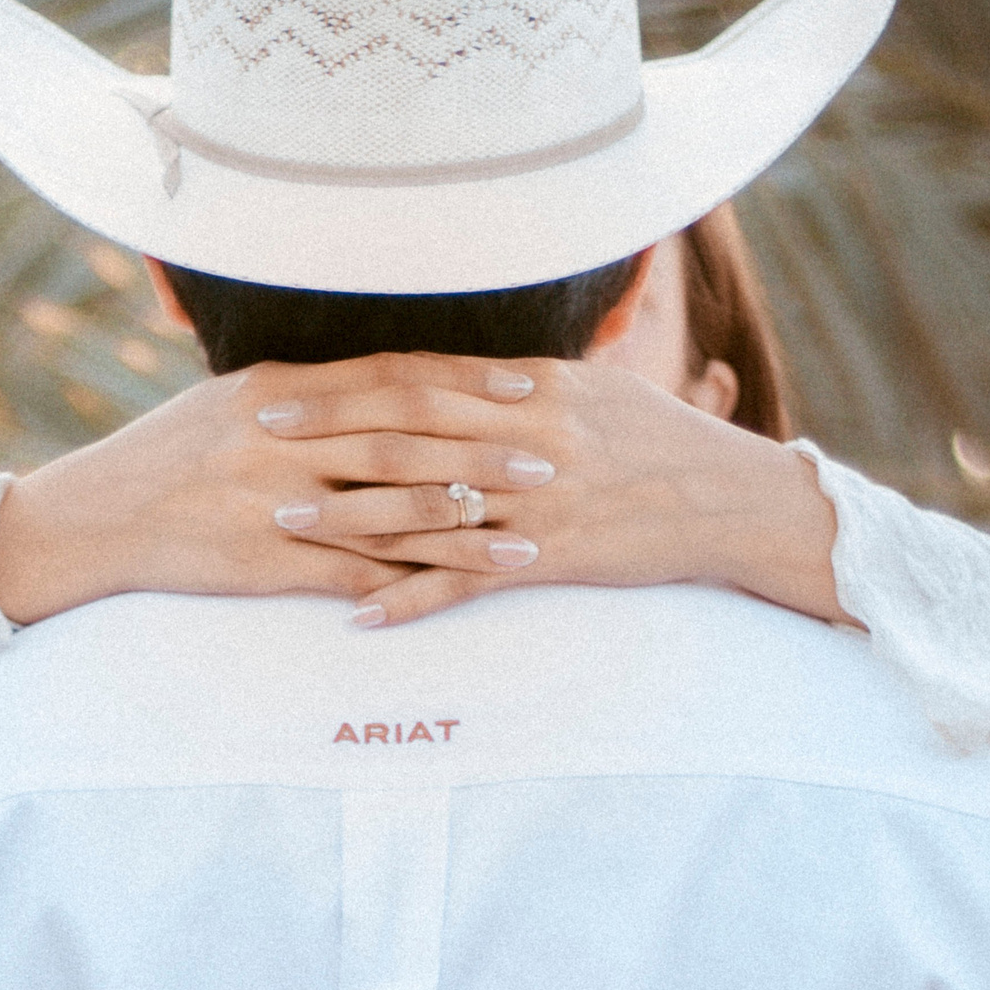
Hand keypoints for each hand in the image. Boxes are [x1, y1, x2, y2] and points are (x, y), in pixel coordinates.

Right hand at [0, 353, 559, 624]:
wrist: (95, 517)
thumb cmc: (167, 456)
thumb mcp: (231, 403)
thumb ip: (307, 394)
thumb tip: (380, 381)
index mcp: (280, 390)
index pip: (390, 376)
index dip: (465, 380)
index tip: (527, 382)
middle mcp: (282, 439)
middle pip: (404, 440)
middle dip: (484, 450)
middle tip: (551, 457)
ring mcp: (274, 502)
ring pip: (389, 510)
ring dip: (467, 522)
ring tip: (531, 532)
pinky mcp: (266, 563)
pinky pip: (352, 573)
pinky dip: (411, 581)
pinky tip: (460, 589)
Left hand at [253, 354, 849, 627]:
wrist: (733, 499)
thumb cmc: (663, 440)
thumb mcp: (593, 393)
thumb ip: (521, 385)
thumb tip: (458, 374)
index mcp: (531, 388)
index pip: (421, 382)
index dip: (346, 386)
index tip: (283, 389)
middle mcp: (526, 438)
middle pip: (406, 434)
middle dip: (324, 436)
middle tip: (256, 440)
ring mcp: (536, 502)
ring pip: (425, 508)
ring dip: (347, 516)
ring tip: (283, 520)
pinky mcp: (552, 559)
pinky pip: (468, 582)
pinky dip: (411, 598)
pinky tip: (359, 614)